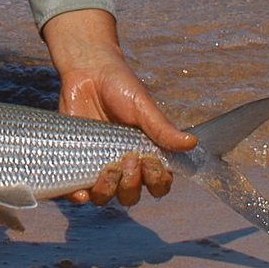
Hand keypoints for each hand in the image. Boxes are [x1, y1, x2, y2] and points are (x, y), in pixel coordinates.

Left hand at [42, 9, 195, 207]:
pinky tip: (80, 192)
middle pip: (132, 195)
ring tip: (108, 170)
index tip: (149, 161)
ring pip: (107, 197)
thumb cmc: (120, 86)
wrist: (87, 70)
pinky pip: (77, 190)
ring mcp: (99, 164)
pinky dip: (79, 197)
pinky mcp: (77, 160)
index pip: (158, 184)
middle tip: (127, 159)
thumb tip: (191, 143)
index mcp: (146, 154)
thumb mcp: (142, 106)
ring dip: (109, 191)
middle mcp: (125, 165)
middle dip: (132, 184)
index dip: (156, 180)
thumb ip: (162, 128)